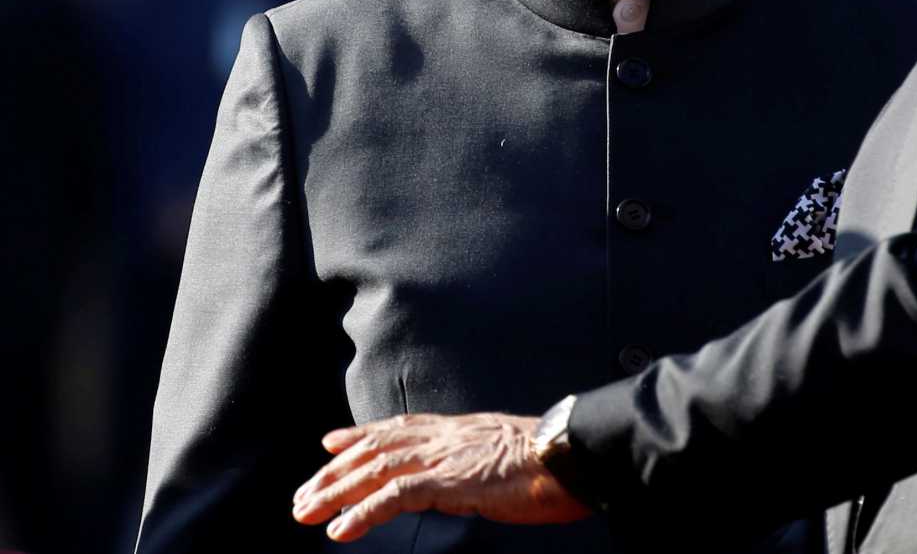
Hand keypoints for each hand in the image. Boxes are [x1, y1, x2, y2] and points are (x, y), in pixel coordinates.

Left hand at [291, 412, 592, 541]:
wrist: (573, 453)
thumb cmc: (552, 460)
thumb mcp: (506, 454)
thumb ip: (478, 460)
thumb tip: (468, 476)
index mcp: (459, 430)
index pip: (399, 427)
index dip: (362, 435)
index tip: (331, 443)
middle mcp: (445, 437)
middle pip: (376, 448)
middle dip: (335, 471)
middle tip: (303, 494)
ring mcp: (446, 457)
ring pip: (375, 470)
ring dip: (336, 492)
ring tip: (306, 512)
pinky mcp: (451, 481)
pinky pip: (396, 496)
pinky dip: (364, 512)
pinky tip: (341, 530)